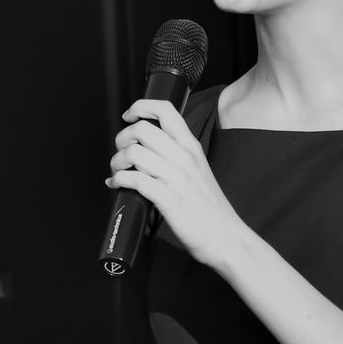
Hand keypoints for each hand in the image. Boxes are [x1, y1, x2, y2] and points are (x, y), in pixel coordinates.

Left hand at [106, 99, 245, 268]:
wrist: (226, 237)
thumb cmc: (210, 207)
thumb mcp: (199, 169)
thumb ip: (177, 153)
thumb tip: (148, 145)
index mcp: (191, 147)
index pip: (166, 110)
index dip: (140, 107)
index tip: (129, 116)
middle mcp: (184, 157)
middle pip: (142, 129)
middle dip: (122, 137)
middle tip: (121, 150)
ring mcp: (176, 178)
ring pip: (134, 152)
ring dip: (116, 161)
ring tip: (117, 170)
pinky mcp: (167, 199)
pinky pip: (133, 179)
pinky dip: (118, 180)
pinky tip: (116, 184)